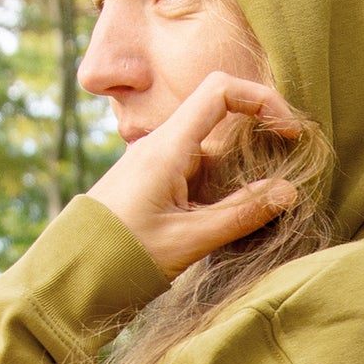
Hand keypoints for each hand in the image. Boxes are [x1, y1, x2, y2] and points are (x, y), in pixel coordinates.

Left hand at [86, 72, 304, 279]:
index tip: (289, 133)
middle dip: (259, 141)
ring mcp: (157, 161)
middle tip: (286, 173)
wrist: (74, 273)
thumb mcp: (189, 240)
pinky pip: (198, 171)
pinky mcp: (155, 181)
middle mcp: (161, 144)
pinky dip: (223, 188)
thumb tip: (287, 191)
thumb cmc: (123, 257)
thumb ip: (240, 214)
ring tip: (260, 210)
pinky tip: (231, 220)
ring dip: (242, 172)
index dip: (262, 101)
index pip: (220, 90)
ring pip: (213, 150)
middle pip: (222, 118)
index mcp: (167, 147)